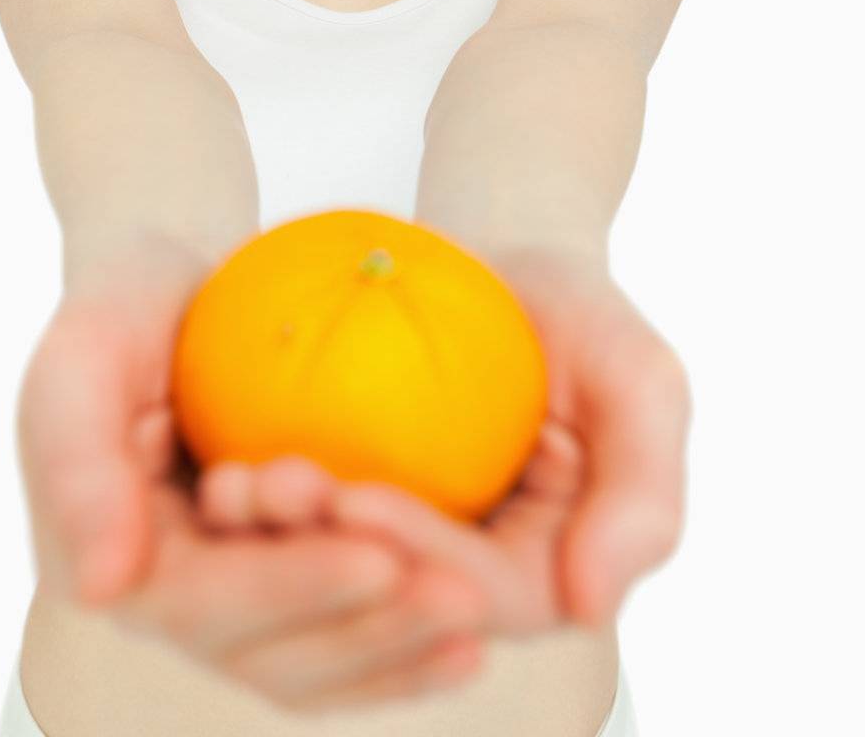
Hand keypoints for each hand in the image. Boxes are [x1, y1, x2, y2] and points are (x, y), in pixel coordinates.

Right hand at [16, 236, 490, 713]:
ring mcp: (229, 603)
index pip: (204, 599)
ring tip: (476, 616)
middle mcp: (170, 602)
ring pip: (314, 664)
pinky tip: (469, 647)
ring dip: (396, 649)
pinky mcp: (282, 586)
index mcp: (111, 559)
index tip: (377, 557)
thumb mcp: (84, 356)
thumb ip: (78, 463)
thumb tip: (102, 588)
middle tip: (461, 596)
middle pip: (271, 653)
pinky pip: (342, 640)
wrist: (174, 288)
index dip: (290, 585)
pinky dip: (400, 655)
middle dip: (368, 628)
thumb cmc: (126, 306)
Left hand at [217, 244, 690, 640]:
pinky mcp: (343, 507)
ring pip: (334, 576)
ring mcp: (398, 546)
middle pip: (393, 595)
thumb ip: (642, 494)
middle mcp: (463, 578)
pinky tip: (222, 470)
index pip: (480, 591)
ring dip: (280, 544)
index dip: (417, 556)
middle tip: (274, 491)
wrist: (497, 258)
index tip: (354, 498)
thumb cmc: (575, 311)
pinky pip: (299, 528)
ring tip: (236, 485)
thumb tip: (590, 605)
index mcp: (541, 573)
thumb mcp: (637, 379)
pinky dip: (262, 509)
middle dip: (330, 556)